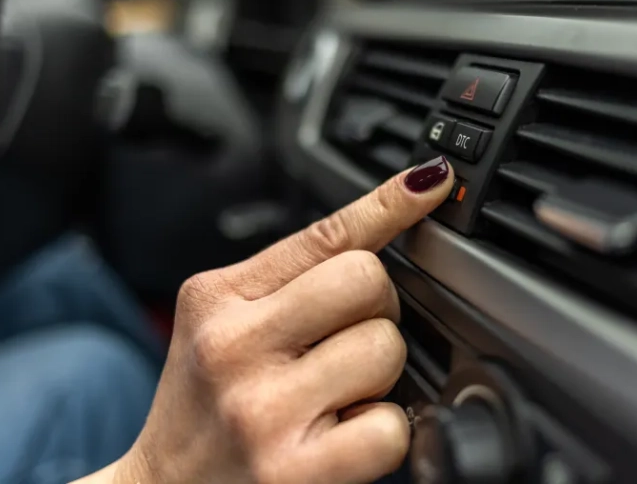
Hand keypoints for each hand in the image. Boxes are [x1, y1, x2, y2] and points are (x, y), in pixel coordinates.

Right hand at [89, 156, 452, 483]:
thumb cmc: (204, 406)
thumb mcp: (223, 325)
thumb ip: (287, 284)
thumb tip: (378, 239)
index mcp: (218, 298)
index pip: (322, 235)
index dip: (387, 204)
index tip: (432, 181)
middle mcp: (234, 346)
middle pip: (367, 280)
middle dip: (376, 310)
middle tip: (344, 342)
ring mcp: (264, 409)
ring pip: (387, 348)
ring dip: (379, 375)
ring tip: (334, 396)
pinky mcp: (296, 469)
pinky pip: (391, 426)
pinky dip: (382, 432)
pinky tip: (342, 437)